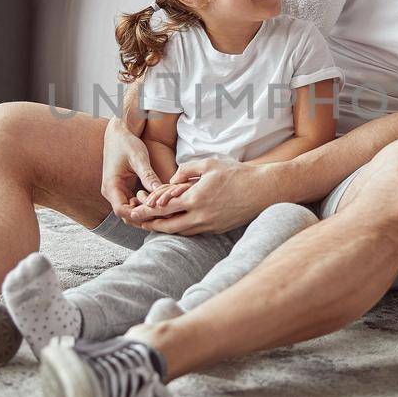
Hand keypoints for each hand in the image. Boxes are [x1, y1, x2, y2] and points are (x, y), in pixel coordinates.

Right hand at [101, 117, 164, 224]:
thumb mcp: (139, 158)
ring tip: (164, 208)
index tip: (156, 213)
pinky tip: (159, 202)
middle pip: (127, 214)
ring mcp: (116, 192)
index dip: (139, 215)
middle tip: (165, 214)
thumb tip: (159, 193)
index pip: (122, 210)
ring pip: (131, 211)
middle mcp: (111, 192)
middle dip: (144, 216)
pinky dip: (145, 205)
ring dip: (145, 212)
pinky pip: (133, 203)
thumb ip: (148, 176)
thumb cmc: (127, 142)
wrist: (118, 132)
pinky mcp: (123, 189)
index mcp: (111, 186)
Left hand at [143, 157, 280, 235]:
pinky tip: (175, 224)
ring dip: (165, 229)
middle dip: (151, 225)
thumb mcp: (209, 164)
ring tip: (152, 225)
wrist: (263, 190)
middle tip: (137, 223)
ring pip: (180, 232)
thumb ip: (186, 170)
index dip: (147, 211)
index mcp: (196, 199)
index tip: (134, 211)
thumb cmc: (237, 174)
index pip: (164, 208)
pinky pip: (194, 231)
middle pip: (168, 226)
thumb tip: (172, 180)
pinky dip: (181, 229)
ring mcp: (210, 226)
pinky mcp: (217, 229)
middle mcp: (201, 217)